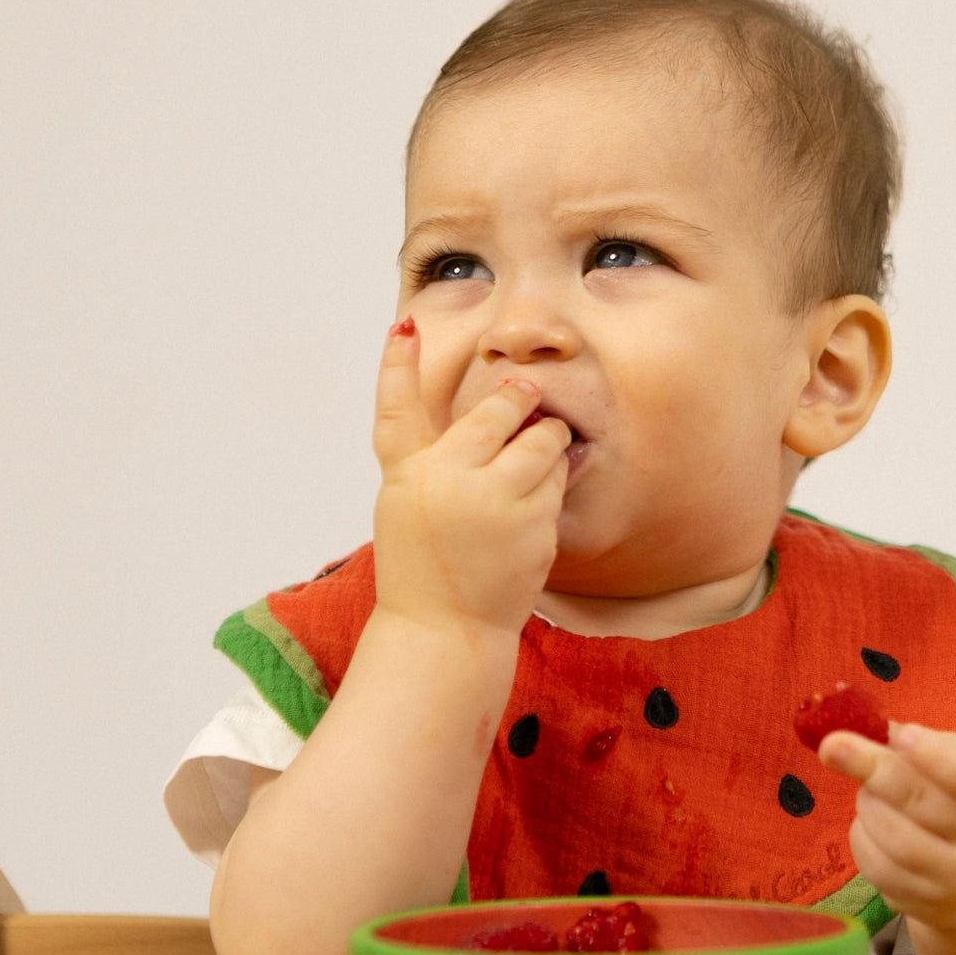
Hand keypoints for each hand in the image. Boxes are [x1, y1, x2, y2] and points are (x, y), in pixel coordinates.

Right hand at [370, 319, 570, 636]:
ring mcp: (498, 505)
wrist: (444, 627)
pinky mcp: (534, 529)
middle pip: (502, 411)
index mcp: (413, 474)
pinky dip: (551, 484)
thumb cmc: (422, 561)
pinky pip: (557, 483)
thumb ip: (433, 452)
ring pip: (543, 442)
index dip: (397, 364)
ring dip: (546, 440)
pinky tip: (530, 508)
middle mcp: (452, 482)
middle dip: (521, 398)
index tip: (405, 326)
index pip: (398, 408)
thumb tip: (477, 400)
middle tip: (527, 396)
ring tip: (531, 456)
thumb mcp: (407, 500)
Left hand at [818, 722, 955, 933]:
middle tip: (832, 746)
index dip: (937, 756)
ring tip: (870, 787)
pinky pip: (876, 866)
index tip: (904, 736)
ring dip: (867, 803)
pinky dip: (863, 835)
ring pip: (892, 837)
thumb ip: (931, 746)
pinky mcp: (926, 906)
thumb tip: (877, 731)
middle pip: (920, 803)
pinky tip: (872, 821)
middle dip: (872, 769)